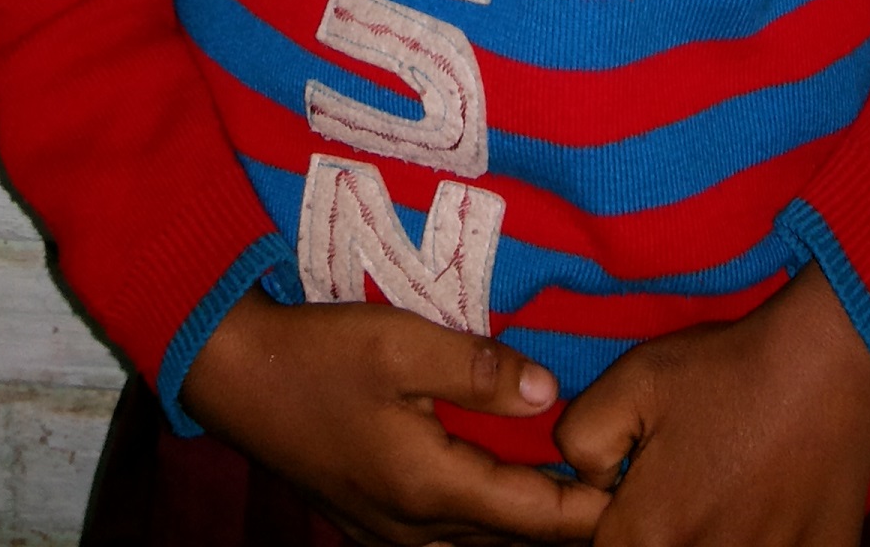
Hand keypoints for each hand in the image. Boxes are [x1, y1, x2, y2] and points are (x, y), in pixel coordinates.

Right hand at [182, 287, 612, 545]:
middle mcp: (414, 530)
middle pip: (513, 543)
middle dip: (564, 524)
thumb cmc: (320, 354)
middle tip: (615, 490)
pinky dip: (485, 522)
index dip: (590, 509)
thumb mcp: (404, 342)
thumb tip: (551, 392)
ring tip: (569, 494)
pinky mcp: (370, 522)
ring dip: (524, 526)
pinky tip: (499, 490)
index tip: (634, 490)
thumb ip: (480, 369)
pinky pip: (447, 540)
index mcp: (431, 488)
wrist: (236, 375)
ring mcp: (388, 533)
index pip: (536, 518)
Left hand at [553, 265, 869, 546]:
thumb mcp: (632, 380)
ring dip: (708, 535)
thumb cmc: (730, 371)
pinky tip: (766, 503)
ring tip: (726, 491)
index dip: (616, 523)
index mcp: (651, 533)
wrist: (831, 365)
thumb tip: (586, 482)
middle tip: (687, 485)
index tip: (638, 492)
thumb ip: (580, 439)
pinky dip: (761, 538)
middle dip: (662, 530)